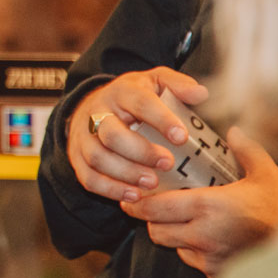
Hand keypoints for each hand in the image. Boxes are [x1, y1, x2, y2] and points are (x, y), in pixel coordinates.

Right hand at [67, 67, 208, 203]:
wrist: (92, 105)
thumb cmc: (131, 97)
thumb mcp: (155, 81)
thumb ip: (178, 84)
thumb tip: (200, 94)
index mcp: (122, 92)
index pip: (140, 102)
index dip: (161, 120)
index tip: (181, 137)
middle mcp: (98, 112)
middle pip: (112, 133)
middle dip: (141, 152)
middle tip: (168, 163)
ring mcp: (84, 136)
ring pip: (98, 157)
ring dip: (126, 174)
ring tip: (152, 183)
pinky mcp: (77, 157)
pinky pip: (88, 177)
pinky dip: (110, 189)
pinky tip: (134, 196)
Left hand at [121, 126, 277, 277]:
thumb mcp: (268, 174)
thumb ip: (247, 150)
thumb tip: (234, 131)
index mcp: (208, 207)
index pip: (155, 208)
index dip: (137, 204)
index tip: (130, 196)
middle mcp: (203, 235)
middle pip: (156, 231)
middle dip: (151, 219)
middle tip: (153, 206)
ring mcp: (211, 258)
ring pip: (174, 247)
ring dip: (172, 235)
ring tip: (182, 220)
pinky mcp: (219, 274)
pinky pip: (195, 262)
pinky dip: (194, 251)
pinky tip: (206, 238)